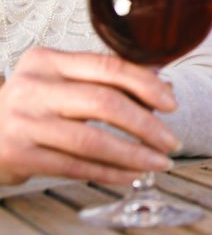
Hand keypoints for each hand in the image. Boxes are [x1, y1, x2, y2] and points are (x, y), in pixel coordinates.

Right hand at [0, 47, 180, 186]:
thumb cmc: (32, 105)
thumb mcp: (59, 81)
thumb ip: (104, 80)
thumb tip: (162, 86)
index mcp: (48, 60)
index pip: (108, 65)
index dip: (146, 85)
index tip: (172, 103)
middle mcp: (33, 87)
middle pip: (104, 102)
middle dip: (146, 124)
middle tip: (172, 141)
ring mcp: (23, 121)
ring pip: (91, 140)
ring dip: (133, 154)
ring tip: (159, 163)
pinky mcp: (17, 155)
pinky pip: (75, 166)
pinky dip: (109, 171)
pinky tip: (130, 175)